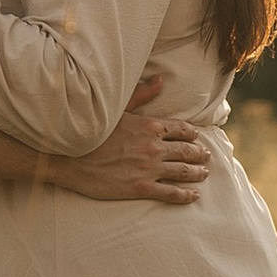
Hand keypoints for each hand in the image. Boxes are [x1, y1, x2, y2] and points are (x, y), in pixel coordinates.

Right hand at [48, 68, 212, 206]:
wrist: (69, 157)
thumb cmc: (91, 130)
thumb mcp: (118, 107)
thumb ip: (142, 94)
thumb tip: (161, 80)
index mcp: (150, 126)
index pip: (181, 129)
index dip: (192, 134)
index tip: (197, 137)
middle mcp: (154, 147)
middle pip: (186, 150)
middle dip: (199, 154)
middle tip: (207, 156)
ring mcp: (149, 168)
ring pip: (183, 171)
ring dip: (197, 172)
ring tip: (204, 173)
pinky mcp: (140, 188)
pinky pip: (171, 193)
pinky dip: (185, 195)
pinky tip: (194, 196)